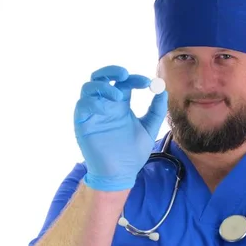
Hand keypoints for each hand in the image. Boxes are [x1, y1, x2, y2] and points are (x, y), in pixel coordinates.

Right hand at [74, 65, 167, 190]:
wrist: (120, 174)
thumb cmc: (133, 154)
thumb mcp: (149, 129)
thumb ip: (156, 110)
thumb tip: (163, 90)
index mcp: (119, 105)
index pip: (123, 82)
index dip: (134, 78)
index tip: (148, 83)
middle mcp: (105, 105)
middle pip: (101, 77)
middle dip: (111, 71)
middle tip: (125, 75)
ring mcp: (93, 113)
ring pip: (88, 87)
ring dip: (103, 86)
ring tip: (118, 96)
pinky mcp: (83, 124)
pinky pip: (82, 105)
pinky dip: (93, 103)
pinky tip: (106, 109)